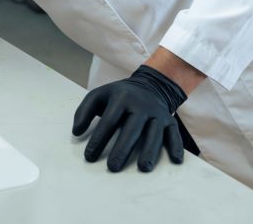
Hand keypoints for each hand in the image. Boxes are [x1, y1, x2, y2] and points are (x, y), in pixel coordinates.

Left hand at [72, 65, 186, 171]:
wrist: (149, 85)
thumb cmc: (119, 96)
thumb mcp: (99, 95)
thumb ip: (84, 111)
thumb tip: (76, 132)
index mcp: (121, 98)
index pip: (108, 121)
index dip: (98, 139)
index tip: (89, 157)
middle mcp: (140, 105)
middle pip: (131, 129)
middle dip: (122, 149)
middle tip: (113, 167)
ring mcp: (157, 113)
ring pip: (154, 133)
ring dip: (149, 151)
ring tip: (143, 167)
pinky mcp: (170, 120)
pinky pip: (174, 134)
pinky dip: (176, 146)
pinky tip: (175, 160)